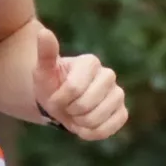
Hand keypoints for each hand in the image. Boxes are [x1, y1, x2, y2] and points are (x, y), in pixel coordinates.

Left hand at [34, 25, 127, 140]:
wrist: (61, 101)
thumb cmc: (52, 84)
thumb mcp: (43, 70)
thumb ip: (45, 53)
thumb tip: (43, 32)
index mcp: (91, 62)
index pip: (73, 88)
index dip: (58, 100)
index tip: (53, 98)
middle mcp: (108, 75)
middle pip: (85, 105)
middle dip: (69, 111)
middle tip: (66, 107)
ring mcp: (117, 94)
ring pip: (98, 118)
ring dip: (80, 123)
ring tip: (75, 115)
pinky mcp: (122, 111)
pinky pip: (110, 128)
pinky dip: (93, 132)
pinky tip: (85, 126)